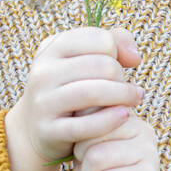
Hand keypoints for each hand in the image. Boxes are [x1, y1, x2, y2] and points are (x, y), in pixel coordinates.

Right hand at [4, 27, 142, 170]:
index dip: (118, 52)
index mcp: (52, 47)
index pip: (101, 40)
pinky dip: (110, 120)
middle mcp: (43, 72)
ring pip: (94, 93)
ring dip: (123, 96)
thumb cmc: (71, 87)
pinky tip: (124, 116)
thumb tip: (134, 57)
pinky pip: (86, 125)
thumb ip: (115, 42)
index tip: (120, 66)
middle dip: (121, 77)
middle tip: (127, 89)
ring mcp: (43, 101)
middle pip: (102, 66)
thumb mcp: (84, 58)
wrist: (36, 128)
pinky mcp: (48, 130)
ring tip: (134, 99)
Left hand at [72, 110, 163, 170]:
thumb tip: (81, 111)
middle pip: (88, 136)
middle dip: (83, 163)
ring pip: (95, 158)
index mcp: (126, 120)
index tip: (93, 160)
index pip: (89, 113)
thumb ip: (85, 132)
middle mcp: (142, 130)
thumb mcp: (87, 157)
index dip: (80, 143)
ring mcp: (148, 152)